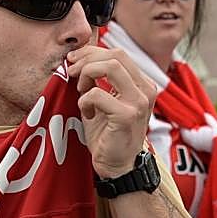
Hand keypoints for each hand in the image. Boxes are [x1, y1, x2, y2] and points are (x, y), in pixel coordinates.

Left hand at [67, 46, 156, 177]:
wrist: (117, 165)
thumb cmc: (108, 134)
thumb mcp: (102, 100)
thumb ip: (96, 80)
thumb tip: (79, 58)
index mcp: (141, 83)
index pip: (119, 53)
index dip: (92, 52)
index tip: (74, 59)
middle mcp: (145, 89)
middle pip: (116, 55)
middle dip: (87, 58)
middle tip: (71, 70)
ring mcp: (138, 101)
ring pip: (111, 66)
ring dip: (87, 74)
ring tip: (80, 89)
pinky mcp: (127, 115)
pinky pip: (98, 94)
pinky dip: (85, 100)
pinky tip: (87, 114)